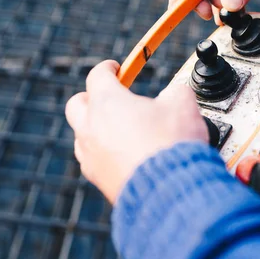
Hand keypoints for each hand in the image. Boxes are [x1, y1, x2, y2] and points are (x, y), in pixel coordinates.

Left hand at [65, 60, 208, 203]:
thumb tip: (173, 94)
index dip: (108, 68)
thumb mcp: (182, 103)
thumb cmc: (172, 144)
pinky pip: (93, 160)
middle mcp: (91, 128)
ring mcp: (91, 156)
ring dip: (96, 128)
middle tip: (111, 98)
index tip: (116, 68)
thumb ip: (173, 91)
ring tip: (121, 130)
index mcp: (107, 102)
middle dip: (91, 97)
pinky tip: (124, 155)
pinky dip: (104, 153)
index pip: (97, 75)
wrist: (169, 190)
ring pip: (82, 135)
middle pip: (76, 104)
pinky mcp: (98, 179)